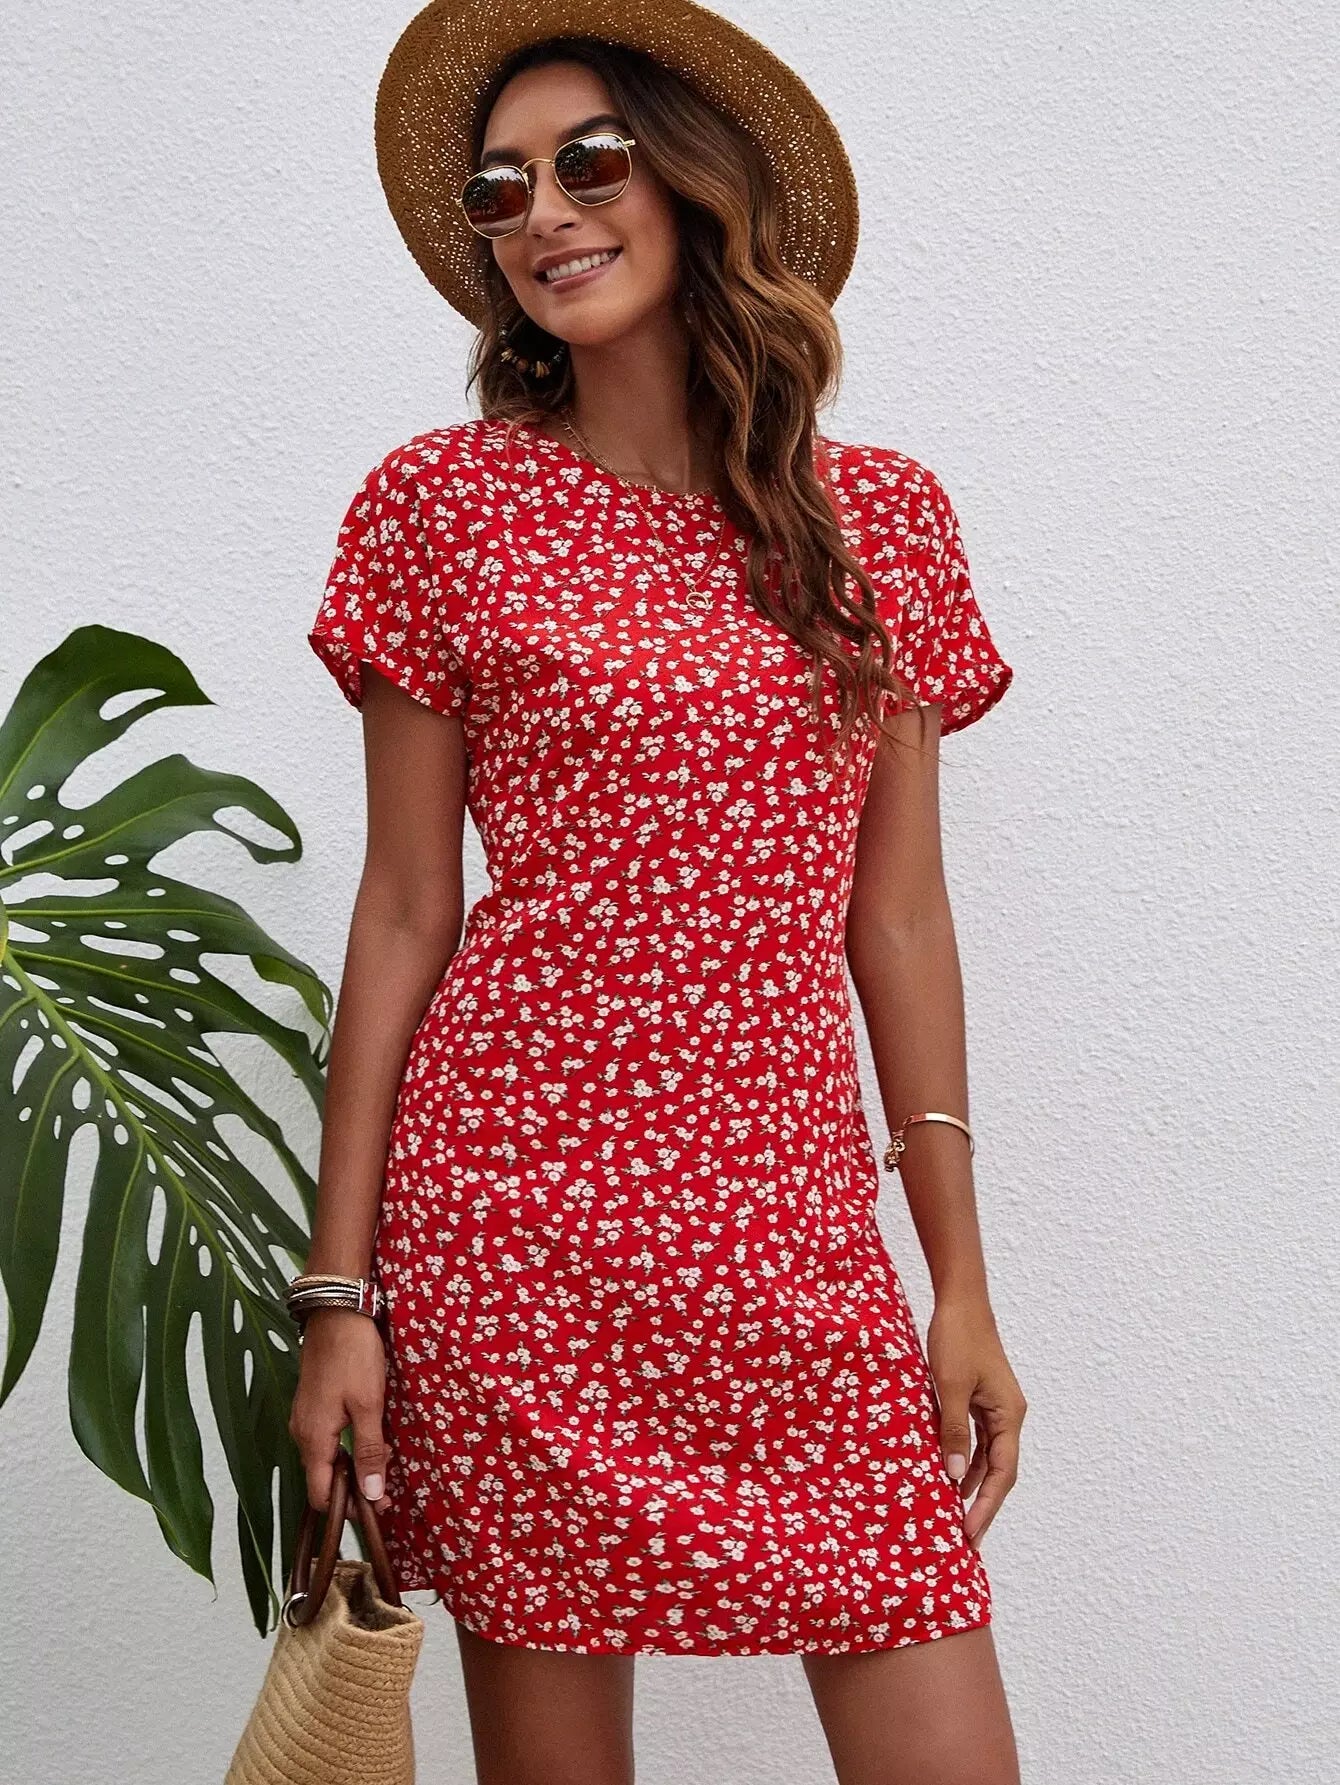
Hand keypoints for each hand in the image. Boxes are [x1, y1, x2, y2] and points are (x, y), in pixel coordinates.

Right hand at [287, 1309, 394, 1515]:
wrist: (336, 1312)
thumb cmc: (354, 1356)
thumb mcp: (369, 1405)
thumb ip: (370, 1451)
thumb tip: (372, 1495)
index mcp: (313, 1439)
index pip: (320, 1495)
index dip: (348, 1508)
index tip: (379, 1507)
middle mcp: (302, 1433)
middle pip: (322, 1479)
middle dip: (353, 1488)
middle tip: (387, 1486)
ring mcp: (304, 1417)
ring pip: (324, 1458)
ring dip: (351, 1466)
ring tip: (383, 1460)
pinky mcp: (311, 1404)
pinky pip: (325, 1439)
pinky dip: (345, 1447)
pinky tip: (368, 1437)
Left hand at [926, 1297, 1026, 1547]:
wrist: (960, 1301)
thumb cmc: (957, 1339)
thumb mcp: (949, 1387)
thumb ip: (952, 1431)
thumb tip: (951, 1476)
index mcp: (1008, 1416)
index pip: (1001, 1474)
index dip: (986, 1506)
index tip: (970, 1533)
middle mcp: (1008, 1416)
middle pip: (998, 1471)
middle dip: (982, 1504)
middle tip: (965, 1537)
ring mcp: (995, 1408)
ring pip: (987, 1457)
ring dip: (972, 1485)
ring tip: (956, 1515)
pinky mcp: (981, 1400)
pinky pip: (976, 1440)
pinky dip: (965, 1460)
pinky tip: (949, 1475)